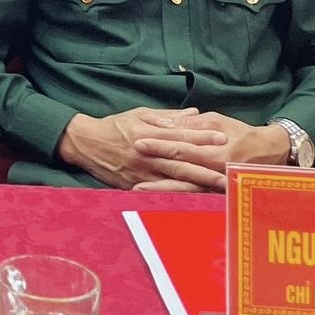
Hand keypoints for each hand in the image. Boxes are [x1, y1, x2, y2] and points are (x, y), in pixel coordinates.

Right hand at [55, 108, 228, 189]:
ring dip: (197, 185)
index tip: (222, 138)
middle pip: (181, 163)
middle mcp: (146, 155)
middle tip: (229, 172)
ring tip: (218, 189)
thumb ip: (168, 117)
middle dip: (207, 168)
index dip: (201, 137)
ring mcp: (141, 174)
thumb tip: (195, 114)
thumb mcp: (140, 115)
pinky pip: (159, 193)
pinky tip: (194, 200)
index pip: (179, 136)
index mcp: (148, 135)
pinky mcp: (134, 187)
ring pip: (173, 181)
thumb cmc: (114, 126)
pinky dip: (178, 197)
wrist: (85, 143)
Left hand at [129, 112, 291, 191]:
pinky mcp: (218, 195)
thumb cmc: (240, 134)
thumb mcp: (217, 122)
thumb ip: (192, 126)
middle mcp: (216, 171)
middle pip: (180, 171)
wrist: (270, 154)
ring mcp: (217, 186)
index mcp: (215, 151)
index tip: (138, 141)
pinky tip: (159, 199)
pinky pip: (194, 198)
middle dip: (154, 170)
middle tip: (131, 168)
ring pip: (185, 190)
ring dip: (160, 190)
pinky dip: (176, 198)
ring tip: (137, 190)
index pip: (181, 148)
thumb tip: (166, 124)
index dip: (159, 145)